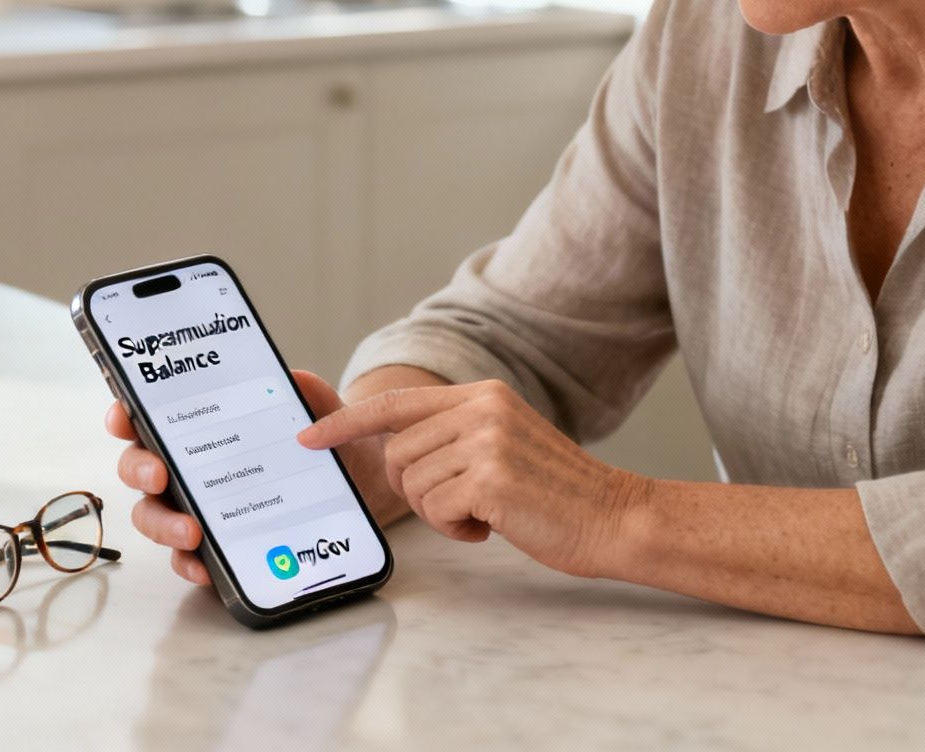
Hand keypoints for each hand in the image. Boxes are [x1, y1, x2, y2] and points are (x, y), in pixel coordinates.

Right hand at [105, 369, 397, 586]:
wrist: (357, 482)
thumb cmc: (320, 441)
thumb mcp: (318, 411)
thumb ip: (306, 392)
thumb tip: (291, 379)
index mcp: (199, 426)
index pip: (148, 417)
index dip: (125, 415)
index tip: (124, 419)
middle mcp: (186, 467)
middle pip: (139, 468)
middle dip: (139, 471)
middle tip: (160, 476)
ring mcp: (194, 507)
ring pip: (153, 516)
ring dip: (162, 525)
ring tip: (191, 532)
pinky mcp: (213, 546)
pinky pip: (186, 559)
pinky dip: (190, 564)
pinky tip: (205, 568)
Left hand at [298, 379, 649, 577]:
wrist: (613, 517)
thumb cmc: (555, 495)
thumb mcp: (503, 445)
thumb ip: (456, 436)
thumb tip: (393, 452)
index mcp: (483, 395)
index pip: (396, 402)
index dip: (346, 422)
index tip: (310, 437)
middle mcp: (482, 408)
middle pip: (397, 454)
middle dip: (414, 491)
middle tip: (459, 505)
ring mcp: (487, 440)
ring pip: (413, 484)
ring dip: (439, 513)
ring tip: (485, 513)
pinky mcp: (491, 477)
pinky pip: (436, 509)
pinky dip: (457, 529)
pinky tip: (492, 525)